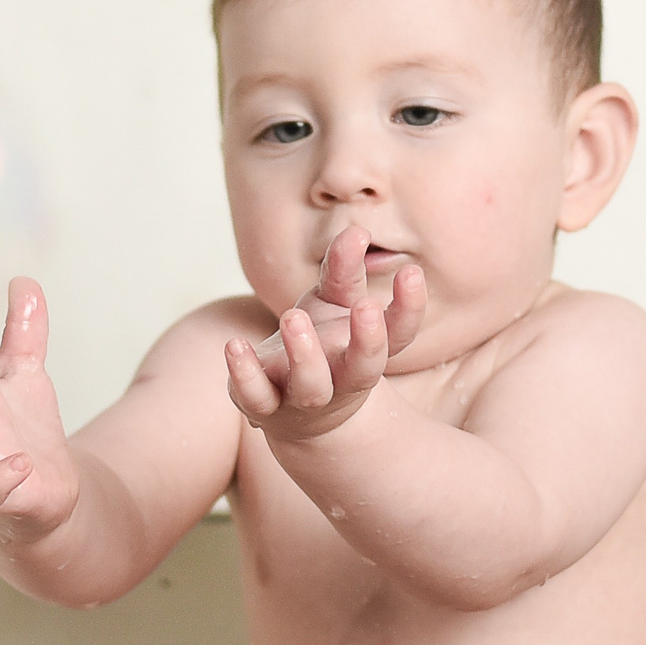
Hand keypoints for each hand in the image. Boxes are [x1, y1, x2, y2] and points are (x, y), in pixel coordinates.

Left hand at [224, 226, 426, 441]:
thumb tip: (358, 232)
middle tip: (365, 306)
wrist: (295, 412)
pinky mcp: (264, 406)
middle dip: (367, 341)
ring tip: (293, 317)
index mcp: (367, 353)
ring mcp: (304, 398)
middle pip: (364, 369)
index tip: (411, 272)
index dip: (409, 307)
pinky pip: (255, 396)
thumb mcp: (333, 303)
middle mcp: (342, 380)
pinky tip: (235, 345)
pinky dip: (244, 373)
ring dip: (305, 354)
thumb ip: (343, 270)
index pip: (399, 334)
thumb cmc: (323, 344)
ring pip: (311, 386)